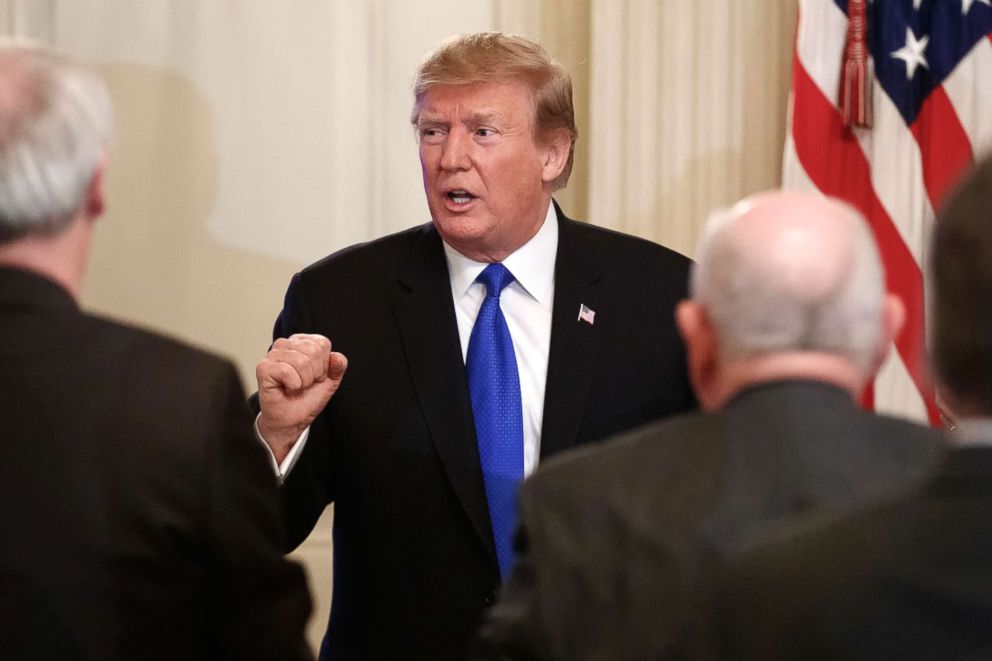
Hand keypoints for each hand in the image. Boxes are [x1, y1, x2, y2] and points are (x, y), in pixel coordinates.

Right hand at [255, 333, 347, 458]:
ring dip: (303, 381)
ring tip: (296, 387)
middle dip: (314, 374)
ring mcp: (272, 355)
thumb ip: (338, 366)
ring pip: (301, 361)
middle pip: (313, 351)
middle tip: (304, 383)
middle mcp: (285, 344)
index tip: (314, 376)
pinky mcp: (264, 368)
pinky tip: (287, 389)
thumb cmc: (307, 398)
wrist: (292, 420)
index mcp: (301, 342)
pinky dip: (293, 385)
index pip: (322, 344)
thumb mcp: (330, 381)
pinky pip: (286, 371)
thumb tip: (337, 357)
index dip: (324, 365)